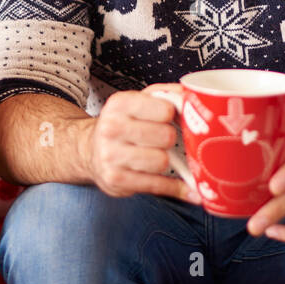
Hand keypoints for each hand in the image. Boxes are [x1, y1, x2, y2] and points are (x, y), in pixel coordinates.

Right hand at [87, 84, 199, 203]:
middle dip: (170, 139)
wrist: (91, 150)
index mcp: (120, 104)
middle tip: (164, 139)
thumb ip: (165, 95)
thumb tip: (193, 96)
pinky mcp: (116, 179)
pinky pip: (157, 185)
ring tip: (159, 156)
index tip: (171, 119)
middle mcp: (112, 128)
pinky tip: (185, 187)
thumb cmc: (121, 125)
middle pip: (165, 136)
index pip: (165, 109)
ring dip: (166, 160)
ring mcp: (112, 155)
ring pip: (161, 161)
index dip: (174, 115)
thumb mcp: (137, 102)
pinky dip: (176, 188)